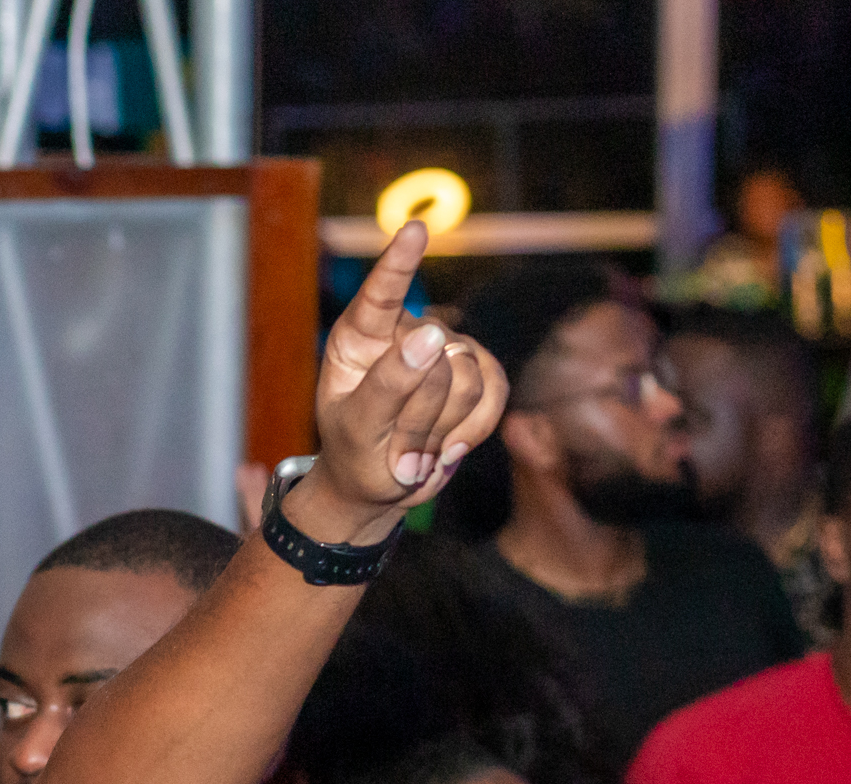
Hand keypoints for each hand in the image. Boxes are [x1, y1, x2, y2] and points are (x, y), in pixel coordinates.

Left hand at [290, 222, 507, 544]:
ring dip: (442, 430)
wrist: (381, 486)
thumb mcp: (358, 427)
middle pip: (437, 359)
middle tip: (396, 456)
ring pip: (468, 379)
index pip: (380, 295)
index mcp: (361, 337)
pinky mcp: (481, 372)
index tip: (414, 230)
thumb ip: (388, 384)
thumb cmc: (355, 454)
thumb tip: (431, 333)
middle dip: (420, 418)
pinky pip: (495, 392)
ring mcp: (448, 349)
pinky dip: (472, 430)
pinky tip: (447, 446)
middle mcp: (406, 333)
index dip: (399, 263)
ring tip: (415, 451)